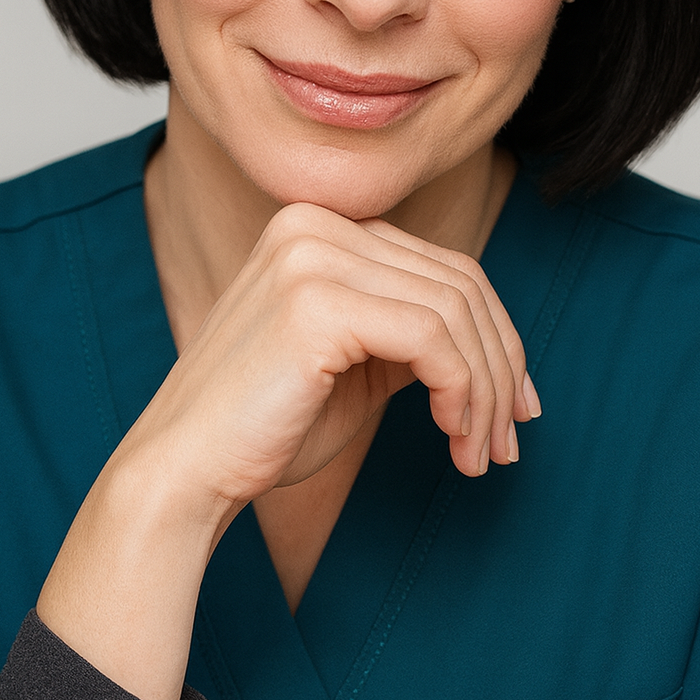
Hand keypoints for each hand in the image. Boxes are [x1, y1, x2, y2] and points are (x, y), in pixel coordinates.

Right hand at [38, 201, 539, 699]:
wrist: (183, 473)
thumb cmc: (265, 429)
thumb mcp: (354, 364)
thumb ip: (408, 332)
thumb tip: (496, 345)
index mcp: (319, 229)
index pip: (444, 267)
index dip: (497, 336)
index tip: (516, 405)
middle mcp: (315, 226)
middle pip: (459, 284)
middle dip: (502, 366)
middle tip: (511, 437)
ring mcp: (312, 256)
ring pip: (454, 314)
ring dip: (485, 392)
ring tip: (482, 452)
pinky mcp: (316, 302)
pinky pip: (431, 341)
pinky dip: (462, 394)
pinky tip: (453, 441)